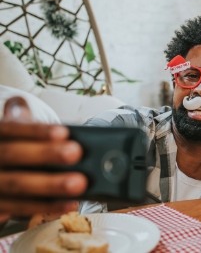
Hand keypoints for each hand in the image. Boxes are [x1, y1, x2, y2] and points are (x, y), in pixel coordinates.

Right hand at [0, 97, 86, 216]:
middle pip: (13, 154)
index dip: (35, 130)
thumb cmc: (12, 150)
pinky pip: (19, 208)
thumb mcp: (13, 131)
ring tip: (78, 183)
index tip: (62, 132)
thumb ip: (20, 118)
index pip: (11, 128)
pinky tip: (68, 204)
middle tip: (75, 153)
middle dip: (45, 154)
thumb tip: (21, 104)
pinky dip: (45, 207)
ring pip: (16, 185)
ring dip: (49, 185)